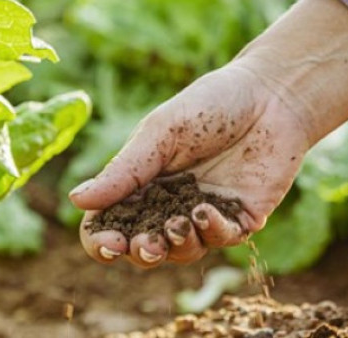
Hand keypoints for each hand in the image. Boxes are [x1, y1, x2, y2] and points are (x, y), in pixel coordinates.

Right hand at [69, 0, 347, 267]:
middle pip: (143, 247)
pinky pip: (221, 240)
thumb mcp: (159, 133)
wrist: (271, 95)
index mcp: (141, 184)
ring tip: (176, 225)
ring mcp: (205, 215)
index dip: (103, 242)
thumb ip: (124, 171)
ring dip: (175, 246)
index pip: (110, 224)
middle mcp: (169, 204)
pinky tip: (206, 212)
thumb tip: (76, 199)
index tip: (108, 244)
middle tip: (142, 244)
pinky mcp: (241, 218)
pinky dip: (211, 233)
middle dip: (139, 252)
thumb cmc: (210, 105)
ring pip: (182, 252)